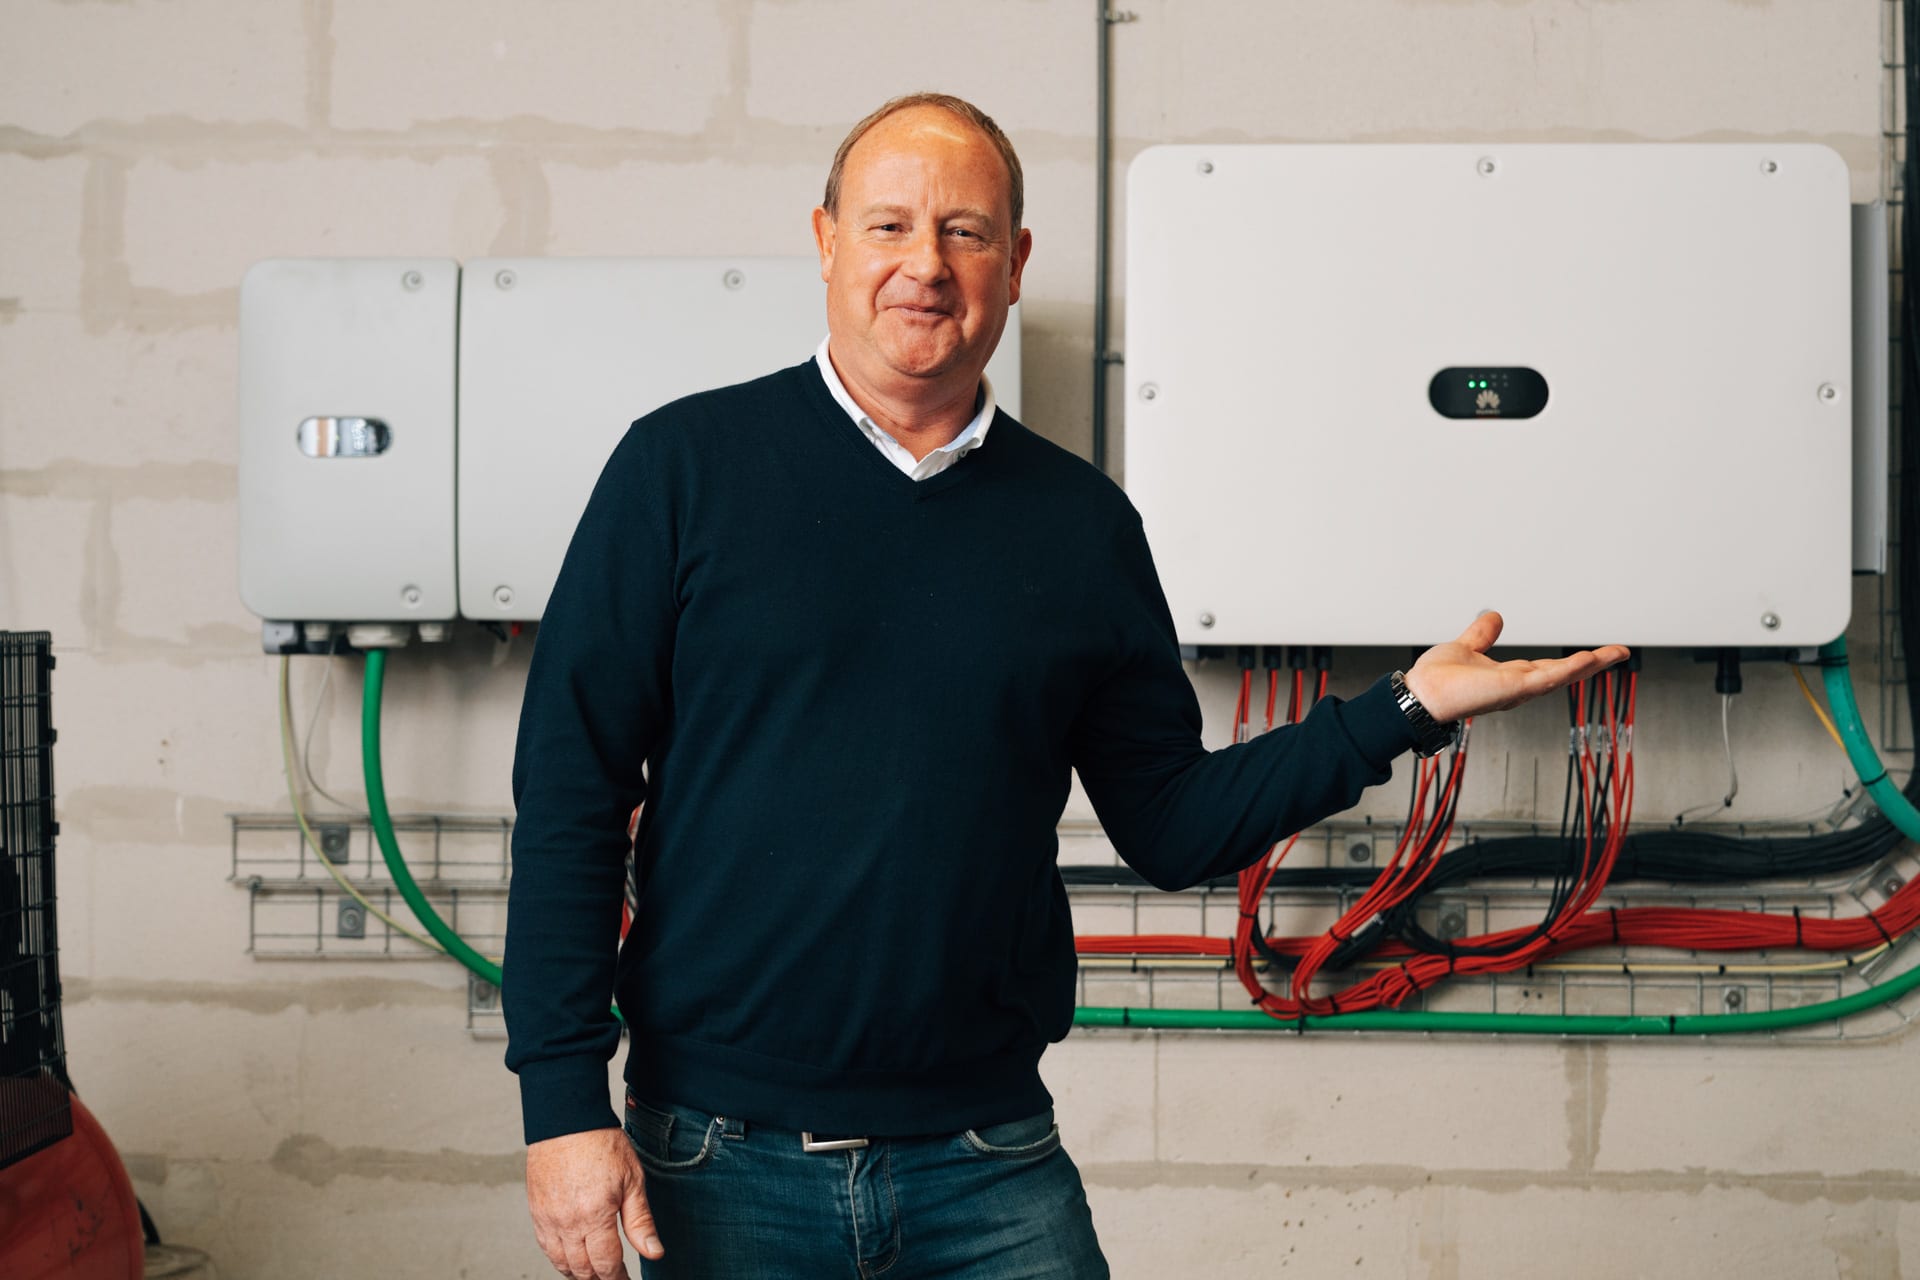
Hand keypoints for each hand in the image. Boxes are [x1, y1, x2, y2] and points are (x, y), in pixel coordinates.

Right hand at [526, 1127, 663, 1278]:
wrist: (567, 1119)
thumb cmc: (601, 1143)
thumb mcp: (632, 1180)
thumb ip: (640, 1222)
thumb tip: (654, 1253)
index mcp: (594, 1215)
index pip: (606, 1264)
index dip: (618, 1278)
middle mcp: (567, 1222)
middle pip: (583, 1268)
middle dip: (600, 1278)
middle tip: (613, 1277)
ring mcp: (548, 1219)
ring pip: (561, 1262)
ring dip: (579, 1273)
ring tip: (594, 1273)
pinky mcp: (536, 1211)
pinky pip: (545, 1247)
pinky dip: (559, 1259)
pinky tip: (571, 1258)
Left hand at [1404, 611, 1629, 723]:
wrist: (1418, 695)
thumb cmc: (1436, 680)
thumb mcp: (1466, 647)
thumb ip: (1481, 635)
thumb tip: (1494, 617)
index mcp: (1509, 676)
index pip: (1549, 667)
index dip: (1573, 661)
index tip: (1597, 653)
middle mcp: (1517, 686)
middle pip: (1563, 673)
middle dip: (1593, 664)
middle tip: (1620, 652)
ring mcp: (1516, 690)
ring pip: (1561, 676)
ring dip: (1588, 666)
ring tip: (1615, 654)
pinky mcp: (1511, 690)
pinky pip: (1545, 679)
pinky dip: (1567, 670)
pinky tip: (1587, 660)